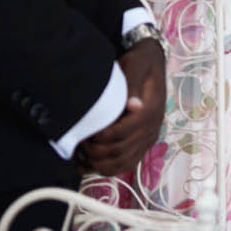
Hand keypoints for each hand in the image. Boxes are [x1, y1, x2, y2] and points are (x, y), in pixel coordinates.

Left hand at [78, 40, 165, 180]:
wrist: (152, 62)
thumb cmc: (141, 62)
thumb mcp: (136, 66)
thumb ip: (133, 84)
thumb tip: (134, 105)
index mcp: (150, 111)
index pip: (121, 134)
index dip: (100, 138)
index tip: (84, 134)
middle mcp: (152, 127)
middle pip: (120, 152)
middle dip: (95, 153)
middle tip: (79, 144)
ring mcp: (148, 136)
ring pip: (123, 162)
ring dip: (100, 164)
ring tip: (83, 156)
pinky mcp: (144, 141)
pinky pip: (128, 163)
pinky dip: (109, 168)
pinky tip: (92, 165)